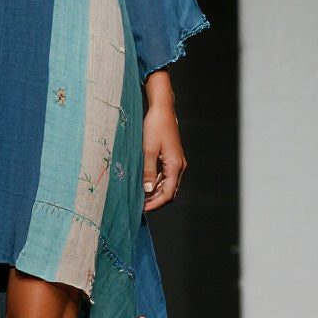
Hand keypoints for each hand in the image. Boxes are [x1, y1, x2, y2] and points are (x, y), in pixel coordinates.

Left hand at [141, 72, 186, 212]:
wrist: (162, 109)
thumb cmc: (155, 126)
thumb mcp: (148, 149)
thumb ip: (148, 171)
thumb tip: (147, 190)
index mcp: (175, 165)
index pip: (168, 193)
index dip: (156, 204)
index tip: (143, 209)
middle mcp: (179, 166)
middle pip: (170, 191)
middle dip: (155, 200)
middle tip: (139, 205)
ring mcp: (177, 162)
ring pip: (167, 184)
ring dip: (155, 192)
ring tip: (139, 196)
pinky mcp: (172, 158)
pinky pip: (165, 176)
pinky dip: (156, 183)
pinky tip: (144, 184)